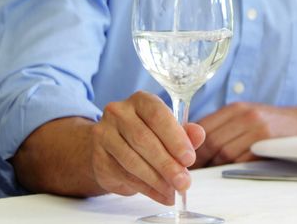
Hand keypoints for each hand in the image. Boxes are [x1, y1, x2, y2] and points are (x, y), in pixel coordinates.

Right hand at [91, 91, 205, 204]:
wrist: (109, 148)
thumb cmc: (145, 136)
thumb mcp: (167, 131)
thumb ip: (184, 133)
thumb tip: (198, 134)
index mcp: (140, 101)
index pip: (157, 115)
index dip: (175, 138)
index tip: (189, 159)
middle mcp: (119, 113)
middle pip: (143, 139)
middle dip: (167, 164)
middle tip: (183, 182)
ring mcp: (104, 134)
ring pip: (132, 160)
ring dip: (156, 180)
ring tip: (173, 191)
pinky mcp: (98, 158)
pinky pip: (124, 176)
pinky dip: (146, 189)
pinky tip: (161, 195)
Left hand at [192, 102, 296, 167]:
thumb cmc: (272, 122)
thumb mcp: (246, 115)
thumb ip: (223, 125)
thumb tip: (193, 142)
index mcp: (236, 108)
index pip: (204, 126)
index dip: (190, 143)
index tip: (183, 155)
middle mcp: (245, 115)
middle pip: (212, 140)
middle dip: (200, 157)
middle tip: (191, 169)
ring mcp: (256, 129)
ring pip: (224, 152)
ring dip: (214, 165)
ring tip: (208, 171)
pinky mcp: (266, 143)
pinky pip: (241, 159)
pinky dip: (231, 167)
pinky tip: (228, 169)